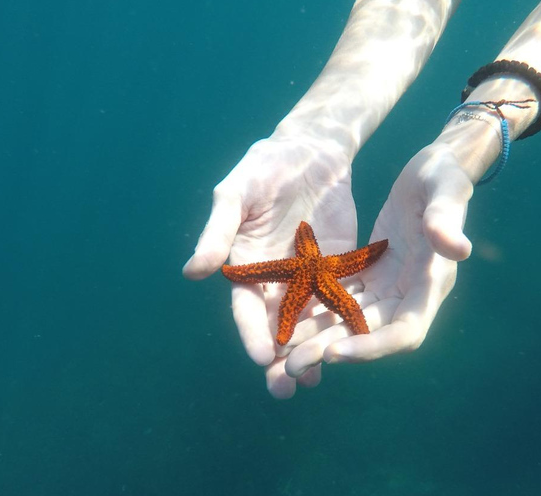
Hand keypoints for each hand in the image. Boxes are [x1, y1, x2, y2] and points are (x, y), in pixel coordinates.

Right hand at [182, 133, 357, 397]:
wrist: (312, 150)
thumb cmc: (266, 165)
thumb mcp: (237, 194)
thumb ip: (218, 231)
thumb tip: (193, 273)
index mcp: (245, 263)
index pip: (246, 306)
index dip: (251, 332)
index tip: (263, 357)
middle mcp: (274, 277)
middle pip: (274, 325)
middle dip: (278, 358)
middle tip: (285, 390)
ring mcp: (306, 276)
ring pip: (305, 322)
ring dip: (308, 351)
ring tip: (312, 382)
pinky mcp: (334, 268)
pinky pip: (336, 301)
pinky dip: (338, 327)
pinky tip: (347, 348)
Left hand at [282, 143, 473, 375]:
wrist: (435, 168)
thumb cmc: (446, 176)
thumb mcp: (447, 190)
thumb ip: (447, 219)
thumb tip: (459, 249)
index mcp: (432, 284)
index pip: (405, 331)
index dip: (372, 346)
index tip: (336, 352)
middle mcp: (409, 294)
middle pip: (368, 334)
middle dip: (331, 349)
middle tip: (291, 366)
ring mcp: (388, 286)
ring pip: (348, 320)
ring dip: (316, 335)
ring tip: (280, 351)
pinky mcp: (369, 273)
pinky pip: (338, 296)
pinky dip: (314, 307)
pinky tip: (284, 314)